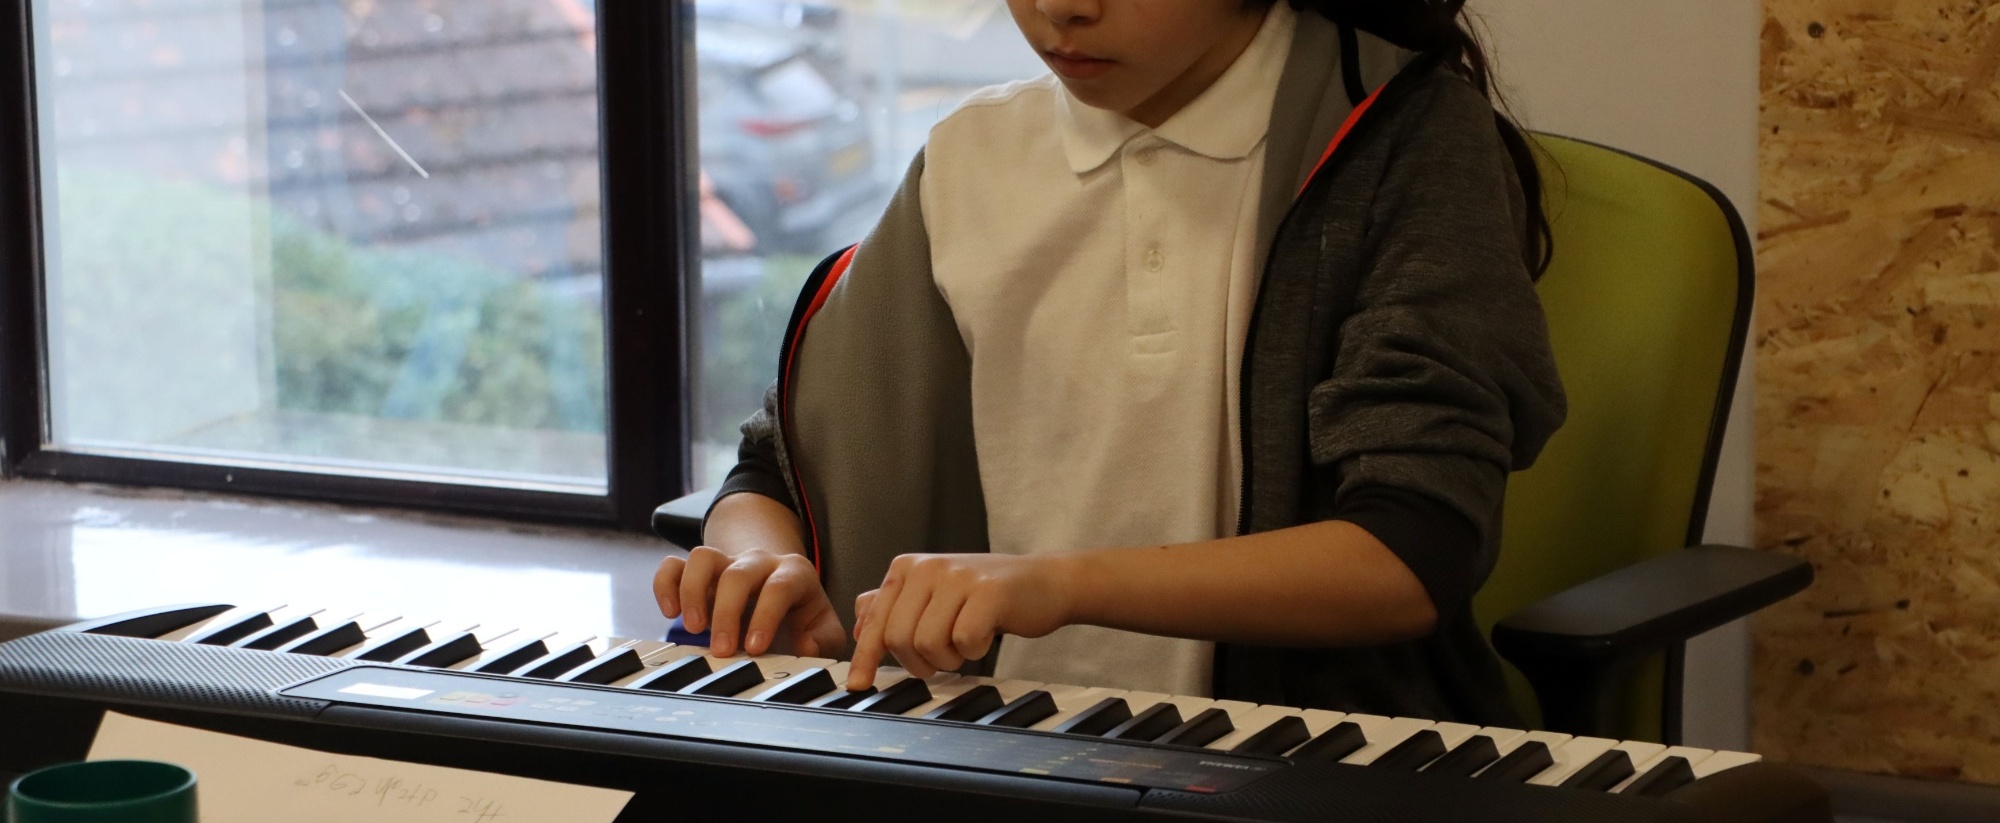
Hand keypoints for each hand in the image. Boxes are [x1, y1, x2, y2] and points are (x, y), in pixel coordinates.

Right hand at [654, 546, 847, 657]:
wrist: (780, 592)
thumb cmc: (802, 616)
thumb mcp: (823, 629)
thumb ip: (823, 640)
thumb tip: (805, 645)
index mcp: (794, 573)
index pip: (779, 587)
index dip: (765, 616)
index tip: (754, 649)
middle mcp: (759, 562)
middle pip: (738, 574)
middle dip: (727, 613)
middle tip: (722, 651)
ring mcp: (726, 562)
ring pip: (703, 557)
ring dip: (694, 592)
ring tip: (694, 629)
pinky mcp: (699, 572)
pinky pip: (674, 564)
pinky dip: (666, 585)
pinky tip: (670, 612)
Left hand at [846, 553, 1074, 689]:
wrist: (1045, 583)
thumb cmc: (988, 597)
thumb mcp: (935, 596)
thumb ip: (896, 607)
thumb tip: (858, 627)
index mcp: (908, 568)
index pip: (875, 622)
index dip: (865, 657)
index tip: (858, 685)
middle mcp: (927, 567)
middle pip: (898, 637)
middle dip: (918, 663)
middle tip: (942, 660)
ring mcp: (957, 577)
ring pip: (927, 643)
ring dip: (948, 659)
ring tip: (965, 645)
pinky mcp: (987, 592)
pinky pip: (963, 641)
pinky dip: (974, 651)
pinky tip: (985, 637)